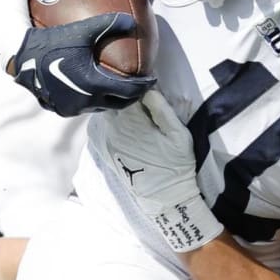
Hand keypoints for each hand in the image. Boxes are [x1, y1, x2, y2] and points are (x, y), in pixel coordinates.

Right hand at [11, 12, 155, 116]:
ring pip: (101, 107)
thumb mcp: (82, 30)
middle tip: (139, 86)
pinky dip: (93, 100)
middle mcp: (85, 101)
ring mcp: (71, 108)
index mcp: (94, 85)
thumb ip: (109, 24)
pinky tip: (93, 89)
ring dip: (112, 99)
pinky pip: (83, 107)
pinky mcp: (59, 109)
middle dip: (132, 96)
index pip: (129, 91)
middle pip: (119, 104)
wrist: (19, 56)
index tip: (152, 79)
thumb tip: (133, 20)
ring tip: (118, 88)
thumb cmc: (52, 41)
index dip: (144, 86)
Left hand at [95, 90, 222, 252]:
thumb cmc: (175, 164)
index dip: (135, 84)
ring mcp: (105, 141)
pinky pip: (101, 127)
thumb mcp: (178, 134)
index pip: (126, 91)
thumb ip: (162, 110)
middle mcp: (112, 129)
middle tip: (138, 95)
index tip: (144, 82)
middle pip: (112, 101)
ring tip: (132, 108)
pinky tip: (124, 124)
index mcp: (131, 121)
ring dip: (116, 108)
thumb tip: (149, 89)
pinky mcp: (104, 150)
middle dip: (122, 94)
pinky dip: (110, 122)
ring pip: (106, 114)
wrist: (163, 197)